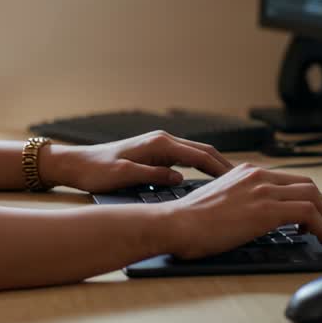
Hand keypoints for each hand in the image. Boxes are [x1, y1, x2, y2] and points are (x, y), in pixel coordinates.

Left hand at [39, 130, 232, 192]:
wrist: (74, 164)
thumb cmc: (95, 171)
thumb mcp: (123, 176)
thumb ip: (152, 174)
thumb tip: (179, 177)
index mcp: (158, 144)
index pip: (199, 155)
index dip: (221, 169)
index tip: (240, 182)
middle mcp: (161, 140)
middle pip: (202, 151)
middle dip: (224, 165)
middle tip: (246, 182)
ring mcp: (158, 145)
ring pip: (195, 154)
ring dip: (214, 165)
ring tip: (234, 182)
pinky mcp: (153, 152)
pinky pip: (185, 158)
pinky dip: (201, 166)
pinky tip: (208, 179)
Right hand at [156, 163, 321, 255]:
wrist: (178, 223)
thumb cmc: (190, 219)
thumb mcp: (220, 198)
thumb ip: (241, 198)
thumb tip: (254, 215)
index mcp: (246, 171)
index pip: (289, 178)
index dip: (306, 197)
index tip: (308, 214)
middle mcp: (258, 175)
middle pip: (307, 184)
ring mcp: (264, 190)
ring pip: (313, 196)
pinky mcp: (268, 209)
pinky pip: (309, 213)